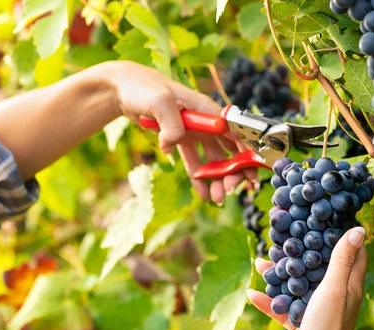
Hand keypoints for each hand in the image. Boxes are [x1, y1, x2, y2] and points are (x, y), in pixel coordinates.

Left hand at [105, 61, 256, 203]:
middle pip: (227, 148)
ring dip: (217, 178)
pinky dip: (198, 177)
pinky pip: (193, 161)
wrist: (121, 88)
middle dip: (232, 170)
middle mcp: (203, 120)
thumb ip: (171, 124)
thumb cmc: (142, 87)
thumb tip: (172, 145)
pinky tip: (203, 193)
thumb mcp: (158, 101)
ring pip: (212, 158)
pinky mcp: (179, 138)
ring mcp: (192, 130)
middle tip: (230, 190)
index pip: (235, 131)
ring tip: (218, 198)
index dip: (246, 150)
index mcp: (205, 108)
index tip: (251, 171)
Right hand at [247, 227, 367, 329]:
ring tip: (262, 263)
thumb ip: (342, 259)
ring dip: (281, 276)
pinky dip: (271, 302)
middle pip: (320, 268)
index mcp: (349, 285)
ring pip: (299, 287)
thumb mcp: (334, 287)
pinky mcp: (304, 326)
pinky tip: (252, 295)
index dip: (343, 235)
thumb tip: (358, 229)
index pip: (354, 254)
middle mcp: (336, 297)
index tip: (325, 218)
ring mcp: (319, 312)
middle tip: (285, 237)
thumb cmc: (329, 327)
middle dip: (303, 252)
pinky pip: (286, 309)